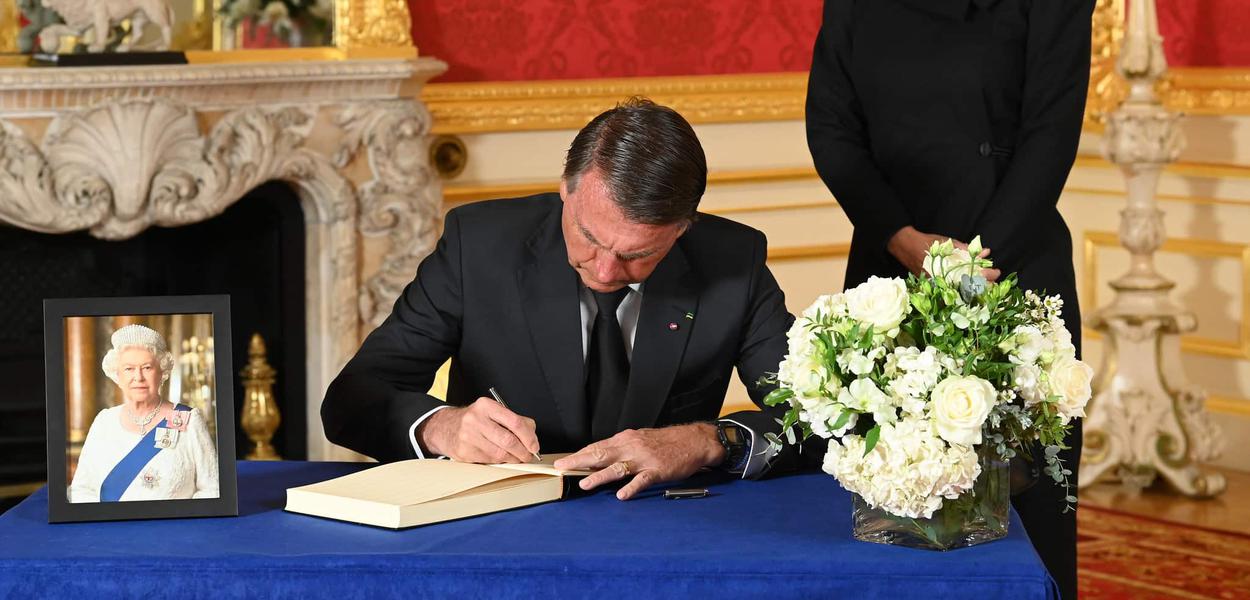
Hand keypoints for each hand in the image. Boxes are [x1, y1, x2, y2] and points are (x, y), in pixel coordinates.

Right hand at [417, 398, 539, 463]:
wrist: (446, 428)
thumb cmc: (475, 420)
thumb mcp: (493, 412)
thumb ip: (515, 420)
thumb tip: (532, 437)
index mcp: (486, 406)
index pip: (515, 421)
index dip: (528, 436)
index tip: (534, 445)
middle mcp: (475, 419)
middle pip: (508, 440)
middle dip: (523, 451)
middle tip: (529, 455)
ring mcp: (468, 437)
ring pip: (499, 454)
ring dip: (513, 459)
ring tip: (517, 458)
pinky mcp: (464, 452)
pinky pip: (489, 461)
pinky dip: (500, 462)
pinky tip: (502, 458)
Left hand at [553, 423, 724, 499]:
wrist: (693, 440)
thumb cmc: (666, 442)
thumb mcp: (640, 439)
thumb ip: (621, 448)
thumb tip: (600, 457)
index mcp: (626, 439)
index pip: (597, 446)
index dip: (579, 454)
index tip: (563, 461)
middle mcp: (631, 447)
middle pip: (601, 454)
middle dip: (579, 461)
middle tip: (562, 467)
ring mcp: (644, 459)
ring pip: (618, 467)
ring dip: (600, 476)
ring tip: (585, 484)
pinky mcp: (657, 470)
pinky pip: (642, 480)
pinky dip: (631, 487)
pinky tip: (622, 495)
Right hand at [887, 226, 1000, 281]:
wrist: (905, 247)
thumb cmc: (926, 243)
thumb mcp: (947, 243)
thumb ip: (965, 249)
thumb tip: (984, 252)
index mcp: (949, 270)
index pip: (973, 275)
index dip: (988, 275)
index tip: (996, 272)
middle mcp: (944, 281)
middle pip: (969, 288)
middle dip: (985, 285)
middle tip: (996, 283)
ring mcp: (939, 285)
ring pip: (962, 292)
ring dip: (976, 289)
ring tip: (988, 287)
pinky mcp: (935, 286)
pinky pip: (952, 291)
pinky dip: (964, 290)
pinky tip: (972, 289)